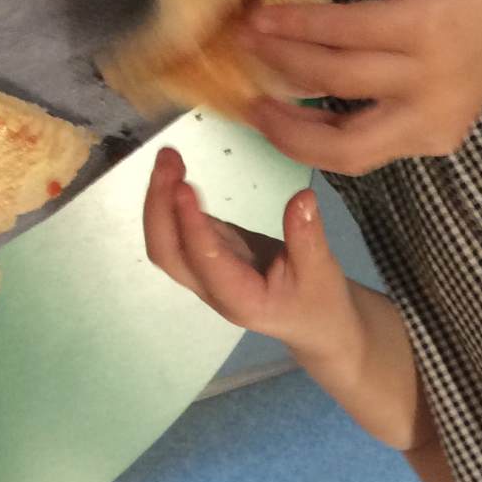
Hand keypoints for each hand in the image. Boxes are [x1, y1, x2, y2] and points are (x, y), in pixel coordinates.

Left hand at [142, 147, 363, 365]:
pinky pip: (179, 229)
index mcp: (239, 298)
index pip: (206, 261)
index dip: (191, 225)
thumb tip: (302, 198)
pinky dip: (171, 199)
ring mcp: (205, 270)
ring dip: (160, 199)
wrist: (313, 323)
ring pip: (166, 241)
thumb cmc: (318, 302)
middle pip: (167, 252)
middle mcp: (212, 287)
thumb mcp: (321, 272)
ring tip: (168, 158)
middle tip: (168, 160)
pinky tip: (175, 170)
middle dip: (159, 207)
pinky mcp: (210, 251)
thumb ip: (307, 238)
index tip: (185, 186)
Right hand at [237, 0, 481, 173]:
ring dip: (281, 58)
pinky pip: (342, 29)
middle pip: (339, 144)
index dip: (297, 144)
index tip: (262, 121)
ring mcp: (428, 72)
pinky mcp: (421, 25)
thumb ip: (386, 93)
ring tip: (248, 38)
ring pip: (332, 78)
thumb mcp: (436, 77)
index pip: (351, 159)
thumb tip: (308, 84)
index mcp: (434, 134)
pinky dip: (299, 22)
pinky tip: (271, 12)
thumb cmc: (479, 21)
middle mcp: (433, 115)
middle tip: (245, 99)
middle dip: (282, 125)